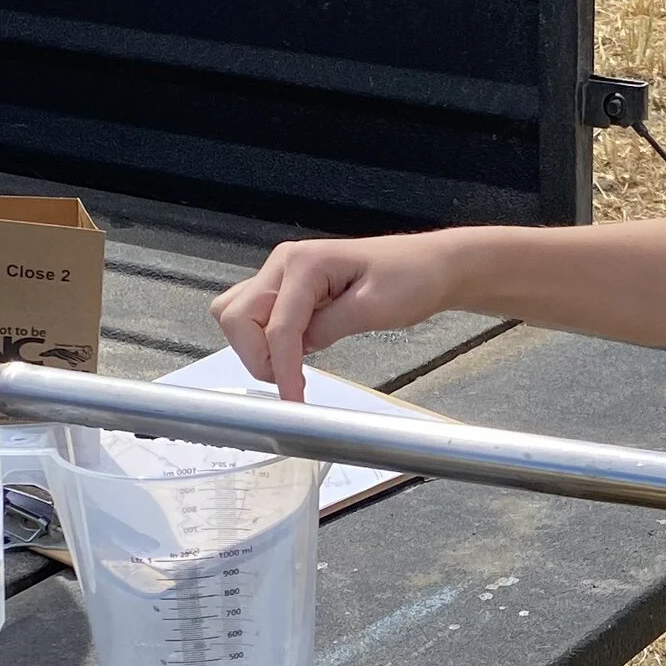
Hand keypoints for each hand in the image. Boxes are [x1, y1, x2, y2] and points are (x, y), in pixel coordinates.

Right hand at [210, 232, 457, 398]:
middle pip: (237, 317)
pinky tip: (292, 353)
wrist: (430, 266)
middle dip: (257, 357)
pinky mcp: (287, 286)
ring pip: (236, 314)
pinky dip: (262, 339)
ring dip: (254, 348)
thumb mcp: (375, 309)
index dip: (281, 369)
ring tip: (290, 368)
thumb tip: (296, 351)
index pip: (277, 326)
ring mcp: (282, 273)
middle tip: (290, 381)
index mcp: (305, 262)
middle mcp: (285, 262)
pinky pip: (254, 314)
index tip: (293, 402)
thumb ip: (328, 328)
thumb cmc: (412, 279)